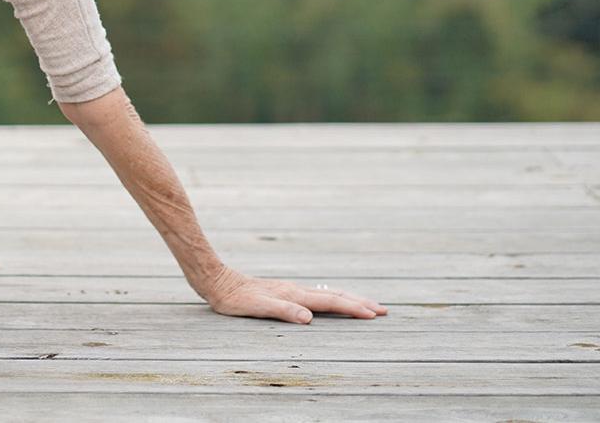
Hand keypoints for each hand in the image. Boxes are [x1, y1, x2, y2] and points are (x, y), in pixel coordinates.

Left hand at [198, 264, 386, 323]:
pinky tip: (331, 301)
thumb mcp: (255, 307)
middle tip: (383, 310)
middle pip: (334, 295)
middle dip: (359, 303)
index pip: (330, 302)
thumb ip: (282, 311)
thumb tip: (309, 318)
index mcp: (293, 294)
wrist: (216, 280)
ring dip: (349, 299)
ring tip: (366, 305)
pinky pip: (316, 295)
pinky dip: (332, 298)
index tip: (375, 314)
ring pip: (327, 294)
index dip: (353, 309)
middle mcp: (296, 289)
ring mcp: (291, 289)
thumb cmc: (234, 298)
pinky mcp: (284, 291)